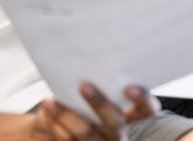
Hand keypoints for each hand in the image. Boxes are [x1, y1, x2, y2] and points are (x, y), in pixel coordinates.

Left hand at [32, 83, 157, 140]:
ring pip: (85, 135)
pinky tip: (44, 112)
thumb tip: (92, 59)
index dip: (142, 99)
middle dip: (100, 104)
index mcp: (133, 117)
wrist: (75, 131)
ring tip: (48, 100)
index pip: (148, 109)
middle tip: (84, 85)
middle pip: (115, 122)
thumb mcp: (105, 94)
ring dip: (65, 116)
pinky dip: (53, 126)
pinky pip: (66, 140)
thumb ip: (107, 84)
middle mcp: (119, 135)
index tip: (129, 87)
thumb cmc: (95, 103)